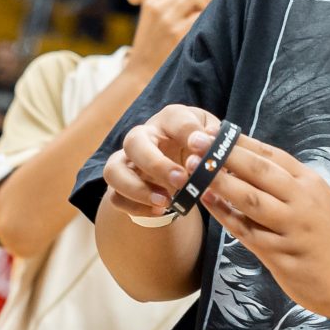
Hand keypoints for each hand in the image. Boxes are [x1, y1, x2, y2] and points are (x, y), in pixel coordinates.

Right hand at [103, 103, 220, 218]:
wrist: (183, 164)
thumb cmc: (198, 147)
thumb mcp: (213, 137)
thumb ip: (216, 138)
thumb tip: (210, 139)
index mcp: (170, 119)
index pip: (174, 118)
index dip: (188, 133)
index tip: (201, 148)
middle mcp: (143, 136)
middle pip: (134, 142)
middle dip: (156, 164)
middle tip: (181, 180)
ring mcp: (127, 161)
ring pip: (114, 171)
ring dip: (138, 189)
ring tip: (166, 202)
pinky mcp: (121, 184)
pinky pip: (116, 197)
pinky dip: (136, 207)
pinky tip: (160, 211)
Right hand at [124, 0, 209, 79]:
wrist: (140, 74)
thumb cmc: (151, 50)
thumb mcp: (152, 22)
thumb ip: (168, 7)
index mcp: (151, 4)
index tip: (193, 11)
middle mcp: (158, 9)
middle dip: (199, 2)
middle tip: (200, 19)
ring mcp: (168, 21)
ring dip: (203, 10)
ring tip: (200, 26)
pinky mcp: (178, 34)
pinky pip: (200, 17)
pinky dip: (205, 23)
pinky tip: (201, 35)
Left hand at [198, 134, 329, 322]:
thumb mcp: (318, 202)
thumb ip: (287, 187)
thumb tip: (247, 165)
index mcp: (310, 183)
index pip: (270, 154)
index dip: (238, 142)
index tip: (211, 130)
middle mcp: (303, 201)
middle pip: (258, 171)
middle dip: (223, 154)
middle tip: (193, 141)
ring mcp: (293, 229)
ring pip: (249, 199)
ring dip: (218, 181)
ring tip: (192, 169)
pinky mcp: (283, 256)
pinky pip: (247, 232)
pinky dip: (225, 216)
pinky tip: (207, 203)